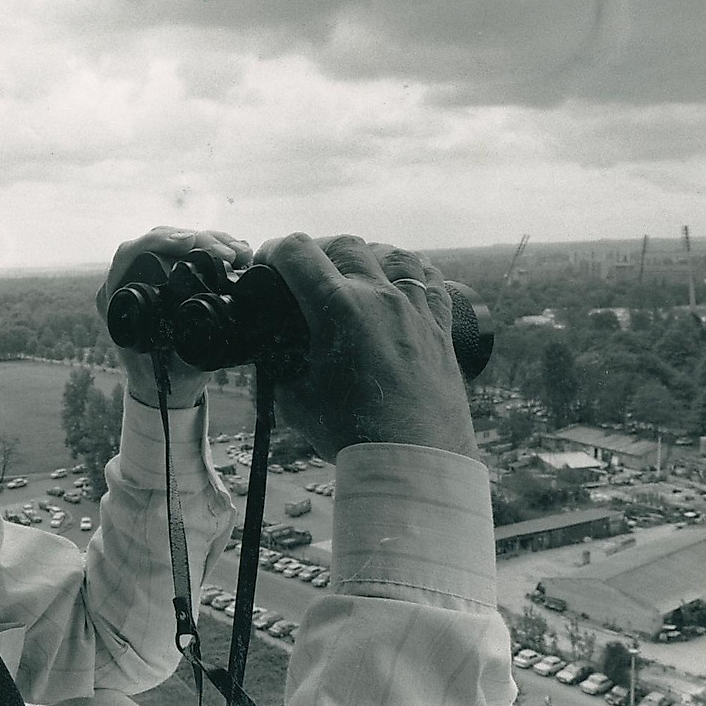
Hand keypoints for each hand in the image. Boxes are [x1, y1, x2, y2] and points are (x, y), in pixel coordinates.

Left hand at [96, 227, 252, 408]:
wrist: (167, 383)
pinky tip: (238, 250)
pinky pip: (190, 250)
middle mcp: (129, 278)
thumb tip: (195, 319)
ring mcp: (150, 272)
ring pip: (179, 240)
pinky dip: (215, 247)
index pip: (129, 253)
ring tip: (241, 251)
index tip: (189, 242)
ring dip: (213, 241)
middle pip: (160, 239)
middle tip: (229, 252)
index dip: (158, 241)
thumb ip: (175, 344)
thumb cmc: (162, 374)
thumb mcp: (168, 362)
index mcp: (116, 296)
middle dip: (198, 239)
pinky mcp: (170, 271)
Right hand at [255, 233, 477, 459]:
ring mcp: (414, 309)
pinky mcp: (439, 328)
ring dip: (367, 256)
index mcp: (338, 309)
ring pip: (392, 253)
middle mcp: (379, 297)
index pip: (297, 251)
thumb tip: (273, 359)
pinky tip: (401, 285)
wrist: (414, 461)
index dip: (273, 251)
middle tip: (305, 275)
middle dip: (317, 252)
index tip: (266, 264)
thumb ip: (280, 370)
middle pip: (344, 245)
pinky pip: (431, 280)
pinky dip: (411, 274)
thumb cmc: (355, 435)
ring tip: (354, 275)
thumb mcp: (296, 401)